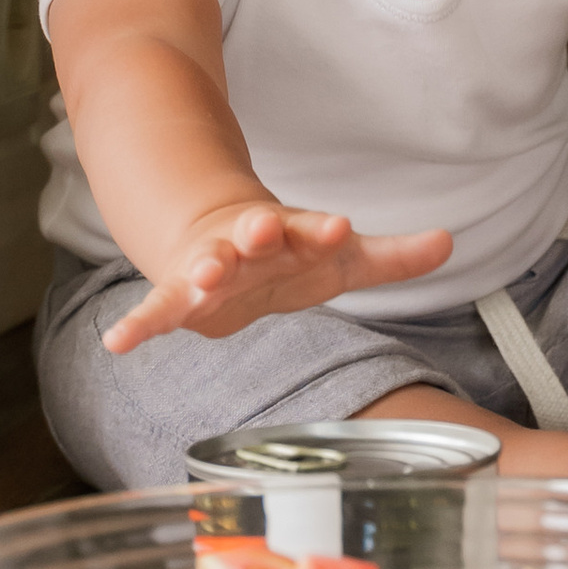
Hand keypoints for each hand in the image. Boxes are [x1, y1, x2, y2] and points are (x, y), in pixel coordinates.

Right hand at [103, 202, 453, 352]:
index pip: (310, 229)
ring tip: (203, 276)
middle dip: (259, 233)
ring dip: (205, 270)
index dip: (322, 230)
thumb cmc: (290, 254)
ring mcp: (210, 267)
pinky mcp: (179, 296)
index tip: (338, 225)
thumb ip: (393, 256)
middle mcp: (248, 246)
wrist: (220, 240)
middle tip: (263, 228)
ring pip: (205, 267)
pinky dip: (136, 325)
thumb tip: (450, 241)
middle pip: (253, 237)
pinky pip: (156, 311)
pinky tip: (117, 342)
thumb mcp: (341, 257)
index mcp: (290, 235)